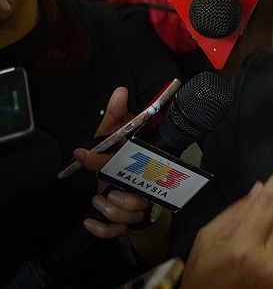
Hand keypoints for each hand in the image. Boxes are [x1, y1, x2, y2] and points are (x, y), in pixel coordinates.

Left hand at [72, 87, 151, 238]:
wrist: (130, 178)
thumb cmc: (123, 152)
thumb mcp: (114, 132)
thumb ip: (115, 114)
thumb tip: (120, 91)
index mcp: (138, 162)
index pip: (125, 162)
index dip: (100, 159)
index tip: (82, 154)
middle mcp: (140, 183)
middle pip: (139, 199)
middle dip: (123, 200)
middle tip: (108, 192)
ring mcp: (135, 202)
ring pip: (131, 215)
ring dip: (113, 212)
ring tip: (99, 200)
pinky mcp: (125, 217)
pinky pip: (119, 230)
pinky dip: (103, 229)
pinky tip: (89, 221)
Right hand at [182, 149, 272, 288]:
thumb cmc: (206, 282)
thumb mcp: (208, 242)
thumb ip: (235, 212)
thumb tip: (260, 189)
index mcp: (242, 248)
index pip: (269, 202)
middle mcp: (269, 263)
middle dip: (270, 216)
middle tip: (250, 235)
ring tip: (259, 253)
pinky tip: (271, 266)